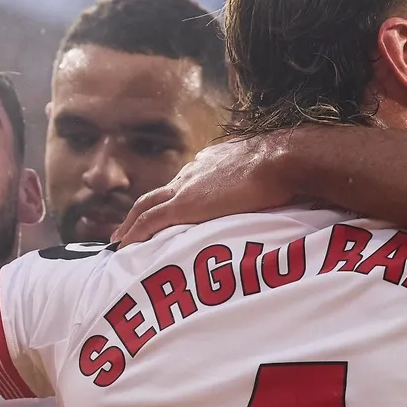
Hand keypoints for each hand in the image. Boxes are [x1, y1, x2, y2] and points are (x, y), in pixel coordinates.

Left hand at [112, 135, 294, 245]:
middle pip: (158, 193)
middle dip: (141, 210)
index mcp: (212, 162)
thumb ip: (260, 178)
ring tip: (119, 240)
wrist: (283, 160)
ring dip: (131, 223)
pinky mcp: (185, 204)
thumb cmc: (287, 166)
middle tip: (127, 227)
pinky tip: (124, 246)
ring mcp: (187, 187)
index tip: (164, 211)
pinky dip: (135, 233)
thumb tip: (273, 189)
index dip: (171, 198)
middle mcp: (193, 171)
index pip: (184, 183)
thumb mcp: (269, 169)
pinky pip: (150, 221)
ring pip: (146, 206)